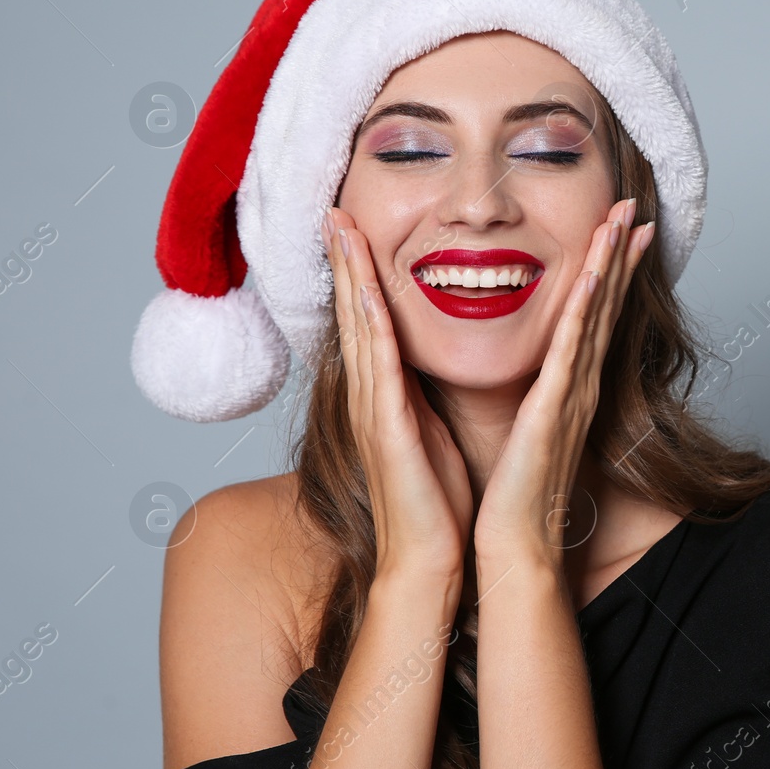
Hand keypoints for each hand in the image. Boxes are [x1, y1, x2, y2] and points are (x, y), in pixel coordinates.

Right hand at [324, 207, 473, 582]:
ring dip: (351, 276)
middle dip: (344, 259)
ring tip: (343, 228)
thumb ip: (419, 395)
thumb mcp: (428, 430)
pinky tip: (367, 292)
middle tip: (335, 209)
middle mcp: (371, 396)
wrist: (428, 560)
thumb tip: (425, 364)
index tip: (354, 228)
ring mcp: (374, 411)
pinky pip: (379, 368)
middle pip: (353, 313)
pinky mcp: (388, 430)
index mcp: (385, 394)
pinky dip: (371, 327)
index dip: (358, 273)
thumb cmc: (434, 500)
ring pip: (359, 329)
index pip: (369, 321)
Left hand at [472, 197, 653, 564]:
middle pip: (606, 306)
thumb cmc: (512, 494)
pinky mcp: (554, 410)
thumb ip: (533, 395)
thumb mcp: (525, 429)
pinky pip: (571, 351)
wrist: (514, 544)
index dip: (609, 271)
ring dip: (609, 266)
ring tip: (622, 221)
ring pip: (595, 317)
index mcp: (568, 388)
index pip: (593, 317)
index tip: (621, 230)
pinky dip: (585, 313)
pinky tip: (592, 278)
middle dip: (620, 254)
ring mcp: (572, 395)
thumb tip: (529, 372)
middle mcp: (579, 385)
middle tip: (633, 207)